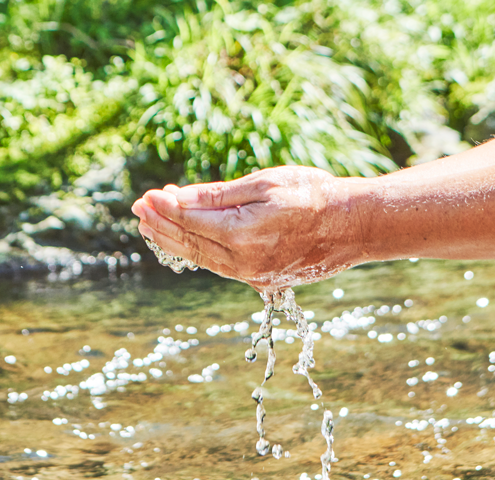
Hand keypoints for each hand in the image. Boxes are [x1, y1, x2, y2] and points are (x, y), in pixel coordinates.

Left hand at [131, 166, 366, 290]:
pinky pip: (221, 266)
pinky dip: (200, 252)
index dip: (165, 208)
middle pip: (190, 243)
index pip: (190, 221)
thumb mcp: (264, 184)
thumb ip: (218, 196)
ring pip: (203, 258)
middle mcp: (243, 261)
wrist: (355, 225)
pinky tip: (188, 241)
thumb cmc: (313, 194)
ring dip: (175, 241)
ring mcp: (253, 275)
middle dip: (161, 226)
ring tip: (153, 226)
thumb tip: (178, 198)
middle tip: (139, 210)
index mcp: (242, 234)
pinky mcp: (262, 280)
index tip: (146, 196)